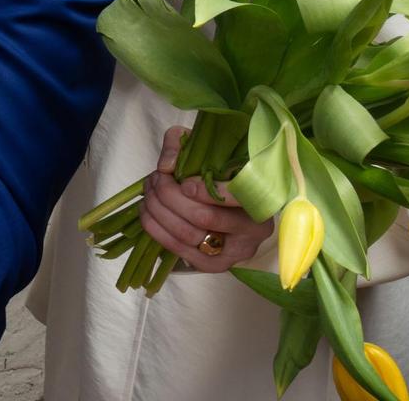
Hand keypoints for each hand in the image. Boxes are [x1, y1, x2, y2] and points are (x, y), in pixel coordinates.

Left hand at [138, 127, 272, 272]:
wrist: (225, 203)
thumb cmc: (217, 172)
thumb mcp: (203, 147)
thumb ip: (181, 143)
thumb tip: (166, 166)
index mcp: (261, 198)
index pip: (237, 198)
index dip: (206, 191)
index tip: (184, 182)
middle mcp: (254, 230)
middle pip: (205, 218)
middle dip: (170, 196)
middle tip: (156, 179)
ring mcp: (234, 252)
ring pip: (188, 235)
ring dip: (159, 211)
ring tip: (149, 192)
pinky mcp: (212, 264)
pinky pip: (179, 250)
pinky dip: (157, 229)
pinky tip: (147, 212)